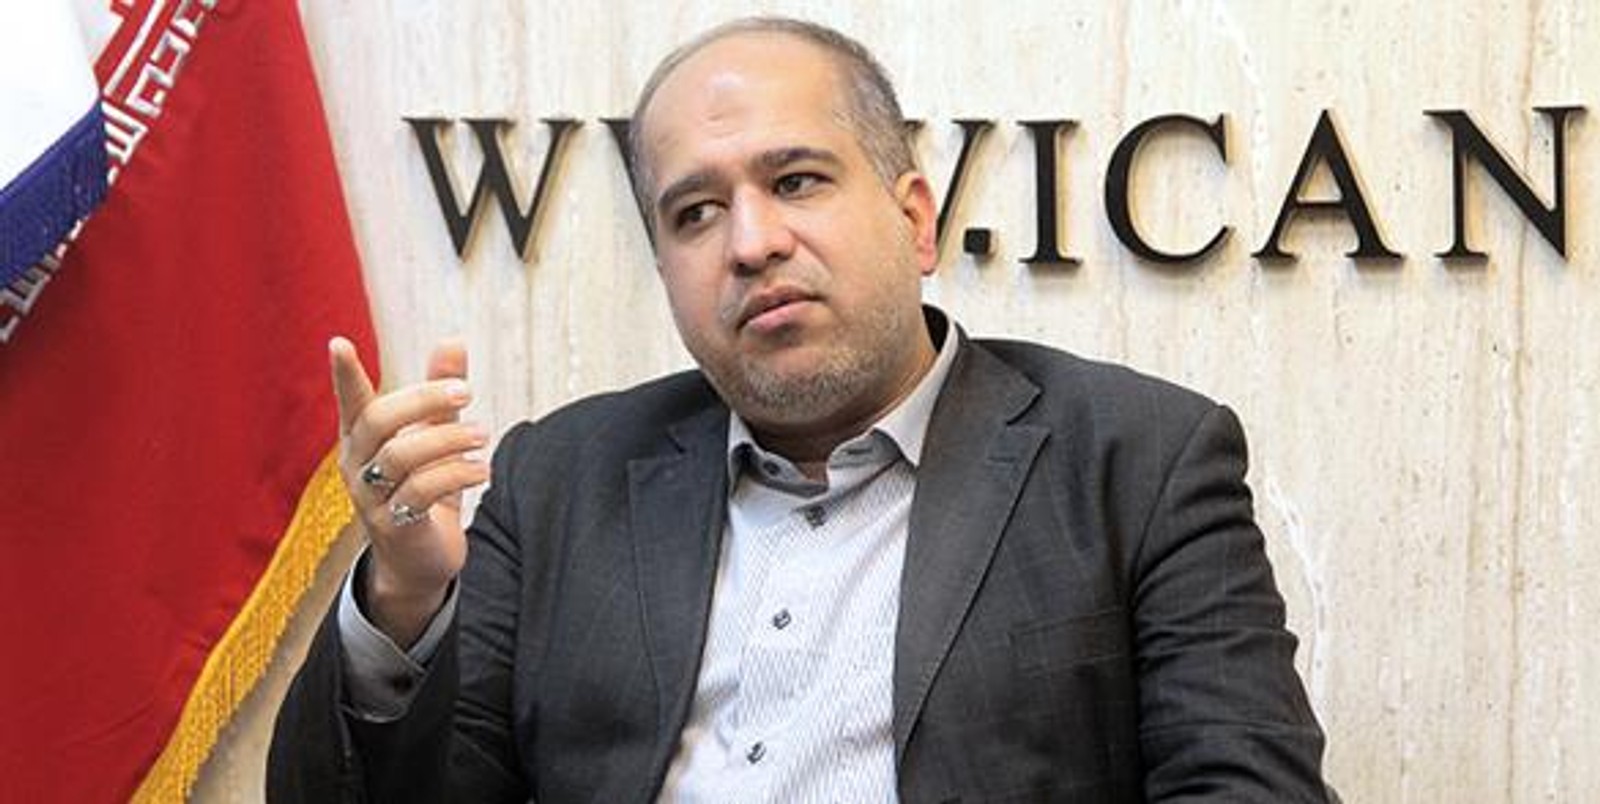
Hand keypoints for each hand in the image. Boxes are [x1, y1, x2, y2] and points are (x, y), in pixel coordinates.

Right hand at [329, 336, 489, 646]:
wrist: (419, 559)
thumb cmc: (422, 487)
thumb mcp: (433, 436)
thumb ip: (440, 393)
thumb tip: (453, 340)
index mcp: (361, 438)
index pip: (350, 402)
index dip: (344, 375)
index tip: (338, 343)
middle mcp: (357, 465)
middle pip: (378, 422)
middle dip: (423, 400)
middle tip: (468, 392)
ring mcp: (371, 497)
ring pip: (401, 457)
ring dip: (448, 440)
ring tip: (484, 435)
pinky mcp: (394, 525)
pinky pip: (420, 493)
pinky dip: (455, 475)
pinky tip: (482, 470)